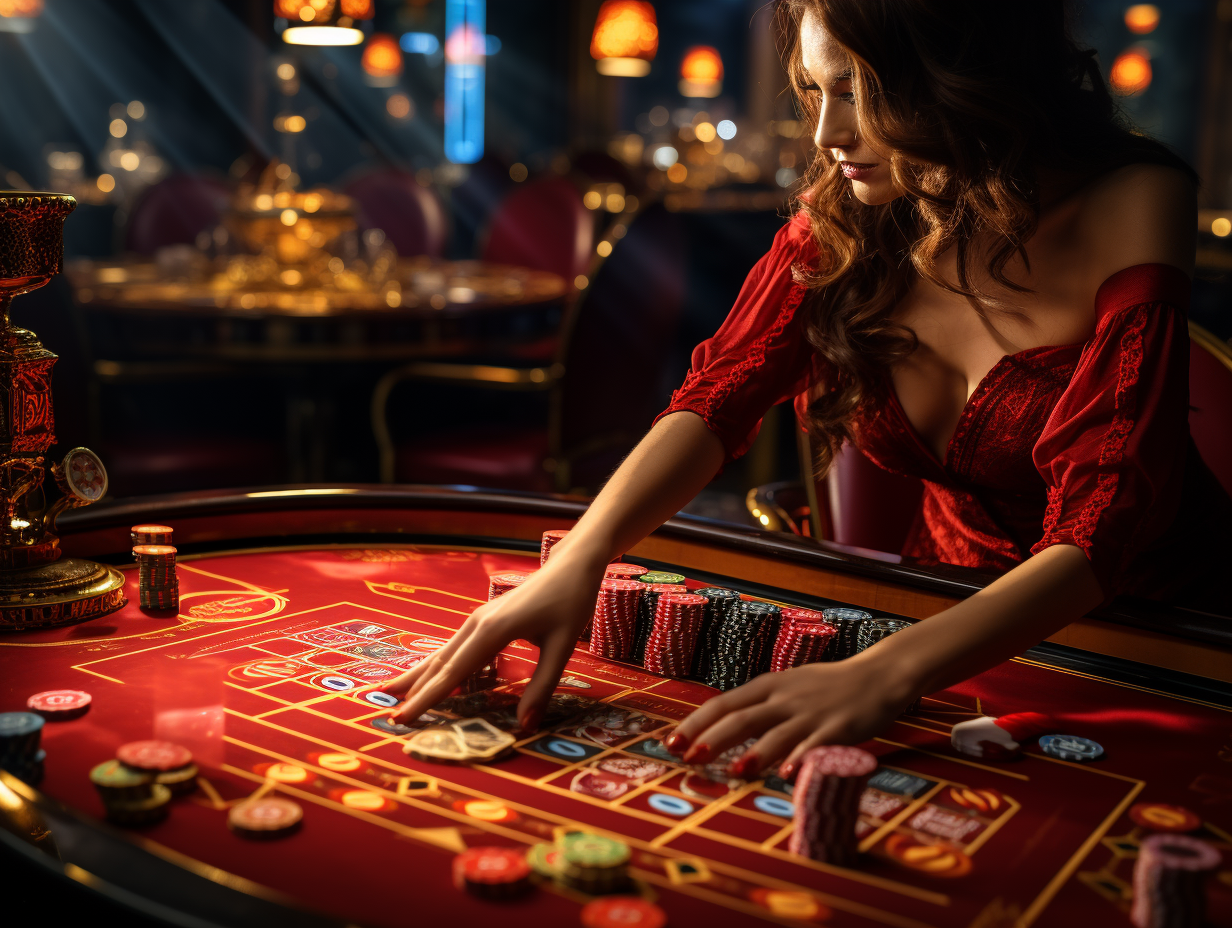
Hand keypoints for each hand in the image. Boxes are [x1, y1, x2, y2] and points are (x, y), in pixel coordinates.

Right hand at [380, 554, 605, 731]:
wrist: (571, 565)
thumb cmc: (570, 601)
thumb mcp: (563, 646)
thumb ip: (541, 687)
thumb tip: (524, 726)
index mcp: (493, 630)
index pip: (453, 672)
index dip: (426, 699)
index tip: (402, 718)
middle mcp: (477, 623)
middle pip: (439, 663)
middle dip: (413, 691)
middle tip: (389, 716)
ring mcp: (478, 619)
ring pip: (443, 653)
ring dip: (418, 675)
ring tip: (390, 692)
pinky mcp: (483, 619)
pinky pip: (455, 646)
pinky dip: (437, 664)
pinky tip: (428, 675)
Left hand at [663, 654, 915, 779]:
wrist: (878, 675)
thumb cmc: (827, 687)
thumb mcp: (786, 689)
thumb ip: (757, 708)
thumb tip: (717, 731)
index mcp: (768, 687)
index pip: (723, 703)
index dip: (696, 723)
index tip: (671, 742)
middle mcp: (785, 698)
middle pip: (743, 717)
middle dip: (714, 738)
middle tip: (690, 757)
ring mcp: (812, 713)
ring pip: (778, 733)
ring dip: (756, 753)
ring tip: (735, 771)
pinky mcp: (840, 728)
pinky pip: (817, 745)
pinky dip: (801, 760)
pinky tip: (788, 775)